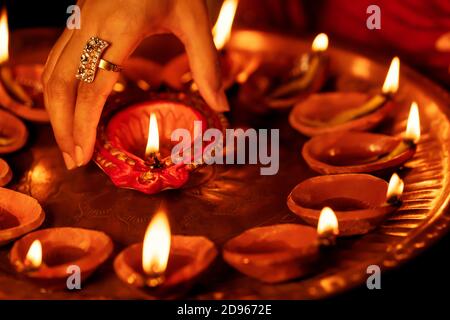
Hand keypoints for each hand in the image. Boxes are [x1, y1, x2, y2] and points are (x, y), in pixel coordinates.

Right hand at [43, 0, 228, 169]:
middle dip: (62, 125)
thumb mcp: (195, 17)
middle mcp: (89, 25)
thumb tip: (222, 106)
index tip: (83, 154)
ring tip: (67, 141)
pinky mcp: (77, 20)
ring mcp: (78, 20)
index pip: (91, 86)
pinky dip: (57, 90)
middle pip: (59, 84)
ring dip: (54, 110)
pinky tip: (68, 107)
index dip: (83, 124)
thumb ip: (206, 63)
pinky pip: (55, 59)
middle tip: (73, 159)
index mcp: (119, 27)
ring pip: (50, 72)